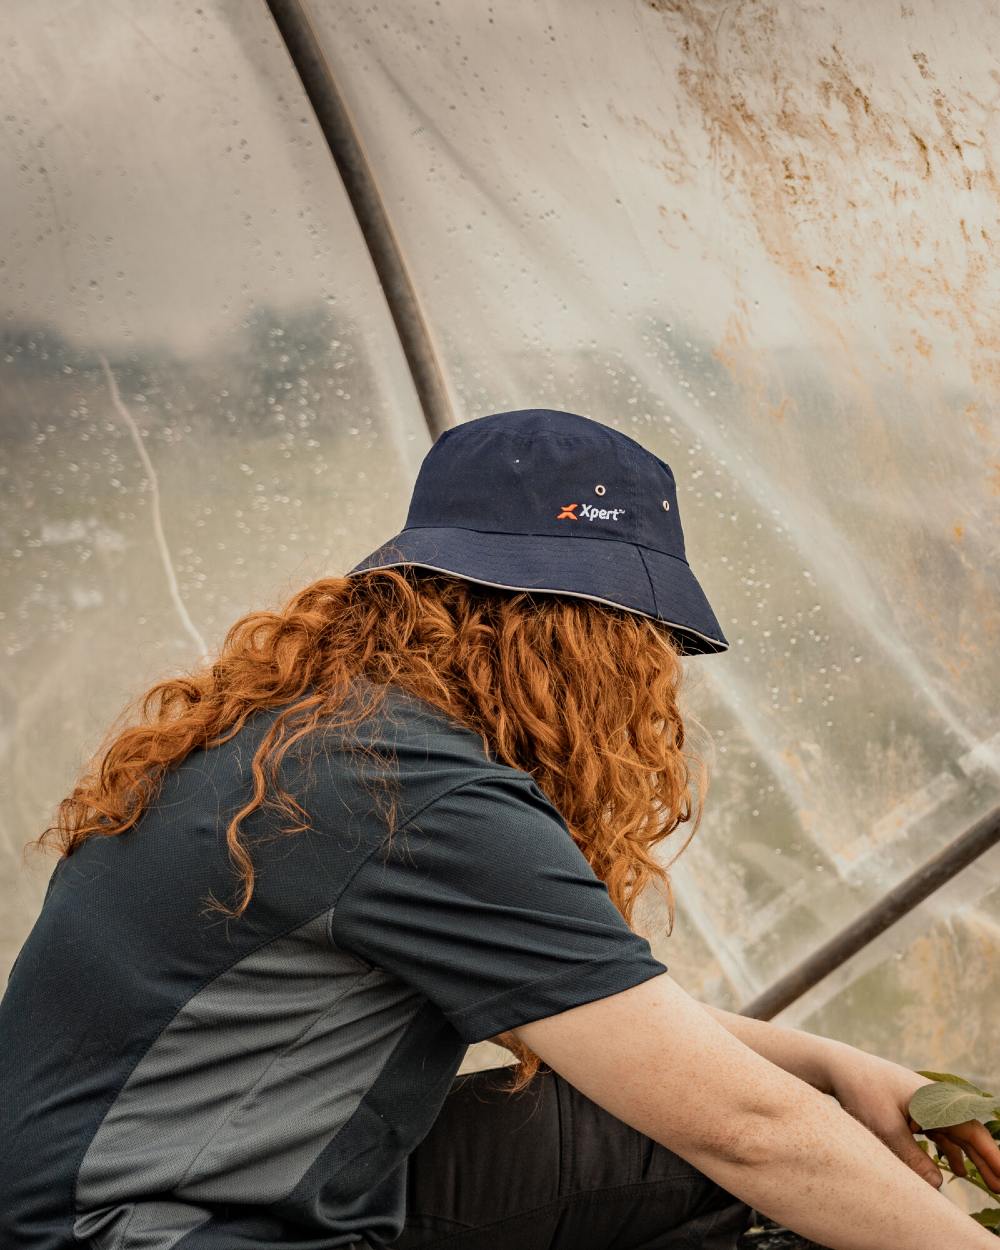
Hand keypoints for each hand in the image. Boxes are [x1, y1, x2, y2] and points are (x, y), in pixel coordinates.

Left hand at [825, 1045, 999, 1192]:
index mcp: (934, 1099)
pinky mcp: (912, 1109)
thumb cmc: (862, 1090)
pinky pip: (939, 1132)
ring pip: (955, 1134)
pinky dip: (949, 1150)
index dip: (991, 1155)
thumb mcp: (886, 1127)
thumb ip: (913, 1158)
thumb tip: (938, 1185)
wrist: (839, 1066)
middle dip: (985, 1160)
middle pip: (968, 1133)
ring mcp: (923, 1104)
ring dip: (970, 1158)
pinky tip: (956, 1169)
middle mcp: (934, 1100)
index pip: (972, 1130)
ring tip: (986, 1183)